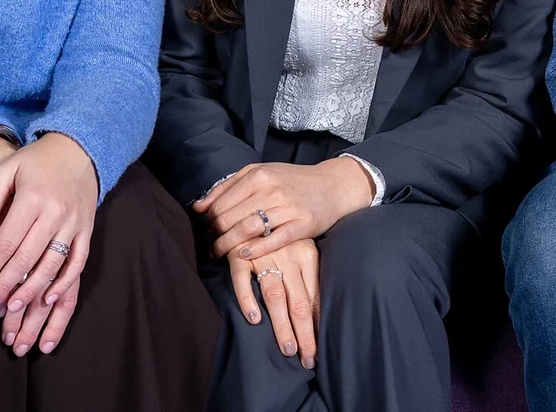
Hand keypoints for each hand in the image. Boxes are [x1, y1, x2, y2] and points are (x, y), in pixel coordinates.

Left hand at [0, 132, 98, 354]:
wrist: (79, 149)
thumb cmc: (36, 160)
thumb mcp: (7, 169)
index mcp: (33, 198)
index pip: (8, 241)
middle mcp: (56, 212)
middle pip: (28, 257)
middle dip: (8, 283)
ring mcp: (75, 222)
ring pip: (53, 264)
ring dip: (33, 289)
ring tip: (14, 306)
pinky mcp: (88, 229)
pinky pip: (79, 260)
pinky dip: (66, 281)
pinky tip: (50, 297)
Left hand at [194, 159, 373, 260]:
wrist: (331, 185)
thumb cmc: (291, 181)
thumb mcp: (260, 173)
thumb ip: (228, 187)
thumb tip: (198, 207)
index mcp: (259, 175)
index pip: (222, 203)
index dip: (208, 220)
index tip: (204, 231)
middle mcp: (272, 189)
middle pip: (231, 218)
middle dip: (214, 236)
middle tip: (208, 246)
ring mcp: (288, 207)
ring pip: (248, 229)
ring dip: (228, 245)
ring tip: (219, 254)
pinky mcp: (302, 224)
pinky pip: (275, 240)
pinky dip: (256, 249)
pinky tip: (243, 255)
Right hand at [228, 239, 320, 369]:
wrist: (257, 197)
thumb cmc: (282, 231)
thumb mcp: (301, 248)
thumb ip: (306, 279)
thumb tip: (315, 316)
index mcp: (306, 256)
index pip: (314, 298)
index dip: (316, 327)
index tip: (316, 352)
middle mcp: (288, 258)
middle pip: (299, 302)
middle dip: (303, 333)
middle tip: (307, 359)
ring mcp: (264, 256)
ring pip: (275, 295)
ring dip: (282, 325)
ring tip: (288, 349)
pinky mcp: (239, 254)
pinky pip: (242, 279)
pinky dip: (248, 299)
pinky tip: (254, 319)